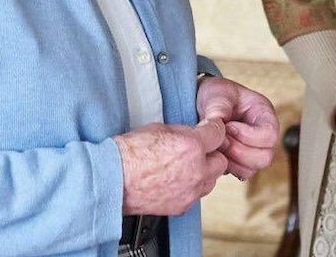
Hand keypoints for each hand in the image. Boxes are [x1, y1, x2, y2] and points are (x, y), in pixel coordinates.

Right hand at [113, 120, 227, 214]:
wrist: (114, 179)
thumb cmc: (130, 153)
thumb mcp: (160, 128)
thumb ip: (184, 132)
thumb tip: (195, 133)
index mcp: (191, 146)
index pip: (218, 133)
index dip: (213, 129)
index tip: (210, 129)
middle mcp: (196, 170)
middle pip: (220, 160)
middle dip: (211, 153)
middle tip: (199, 149)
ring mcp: (190, 191)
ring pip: (211, 180)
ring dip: (204, 172)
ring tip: (187, 166)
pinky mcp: (182, 206)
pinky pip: (197, 194)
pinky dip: (192, 187)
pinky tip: (177, 180)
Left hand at [196, 76, 279, 179]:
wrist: (202, 103)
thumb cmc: (215, 95)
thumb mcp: (217, 93)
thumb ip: (218, 108)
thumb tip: (218, 125)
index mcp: (263, 114)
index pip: (270, 134)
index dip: (249, 135)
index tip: (229, 126)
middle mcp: (263, 134)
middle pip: (265, 157)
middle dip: (239, 151)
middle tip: (221, 139)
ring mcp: (253, 150)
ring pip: (252, 169)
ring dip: (232, 160)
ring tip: (217, 144)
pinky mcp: (242, 161)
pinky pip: (241, 174)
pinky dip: (228, 167)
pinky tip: (217, 152)